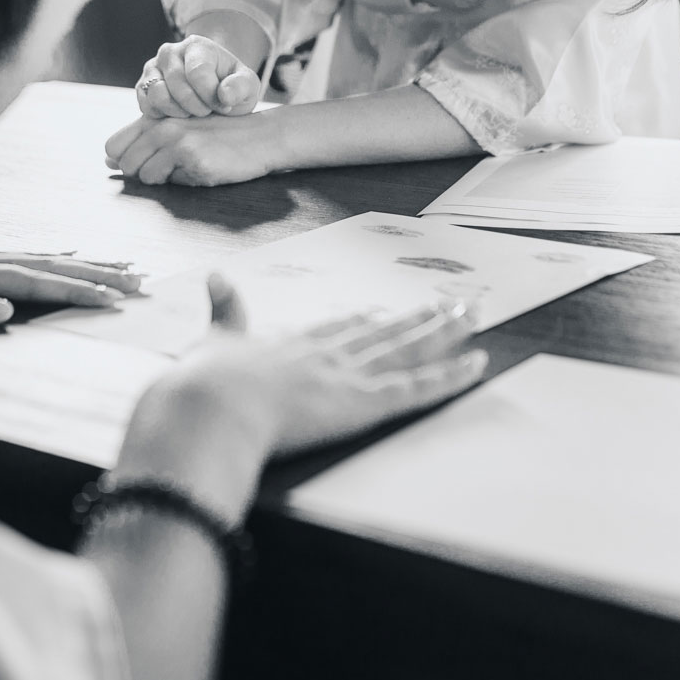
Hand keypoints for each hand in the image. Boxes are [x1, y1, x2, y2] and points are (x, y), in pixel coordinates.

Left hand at [105, 111, 283, 186]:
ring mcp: (177, 141)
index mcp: (158, 117)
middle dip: (143, 172)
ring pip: (145, 176)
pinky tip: (202, 169)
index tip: (144, 162)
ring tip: (189, 165)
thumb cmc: (219, 136)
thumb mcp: (181, 128)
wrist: (260, 137)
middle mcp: (163, 125)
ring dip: (165, 178)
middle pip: (126, 164)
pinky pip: (171, 182)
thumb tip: (107, 159)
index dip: (123, 160)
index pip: (113, 144)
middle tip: (172, 167)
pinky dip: (184, 181)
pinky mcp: (192, 158)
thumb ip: (143, 140)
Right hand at [111, 275, 487, 522]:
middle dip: (420, 320)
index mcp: (293, 343)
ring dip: (444, 334)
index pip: (341, 329)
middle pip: (385, 333)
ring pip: (410, 351)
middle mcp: (329, 353)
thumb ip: (223, 310)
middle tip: (452, 304)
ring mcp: (350, 375)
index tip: (387, 313)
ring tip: (474, 316)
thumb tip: (215, 274)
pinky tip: (476, 363)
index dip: (368, 323)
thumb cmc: (202, 385)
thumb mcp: (210, 341)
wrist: (209, 405)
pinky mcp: (364, 403)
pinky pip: (418, 388)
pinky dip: (449, 376)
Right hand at [136, 35, 261, 118]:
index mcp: (197, 46)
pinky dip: (162, 116)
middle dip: (197, 106)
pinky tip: (179, 115)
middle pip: (177, 85)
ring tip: (193, 112)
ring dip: (178, 112)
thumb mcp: (247, 86)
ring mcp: (152, 69)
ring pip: (157, 95)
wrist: (213, 92)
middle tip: (208, 112)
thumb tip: (224, 95)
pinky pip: (146, 106)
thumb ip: (241, 87)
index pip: (198, 72)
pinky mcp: (142, 88)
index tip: (223, 106)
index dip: (211, 96)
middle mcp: (170, 52)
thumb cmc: (230, 87)